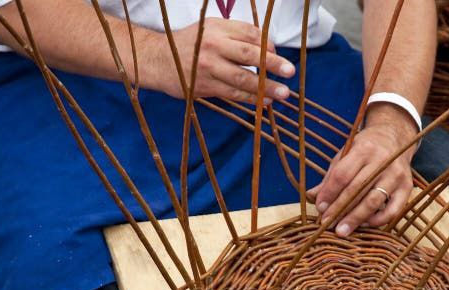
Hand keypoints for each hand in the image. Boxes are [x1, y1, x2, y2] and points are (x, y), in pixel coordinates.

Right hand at [156, 19, 295, 102]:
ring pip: (242, 79)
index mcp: (217, 28)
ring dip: (266, 88)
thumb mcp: (210, 29)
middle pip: (249, 55)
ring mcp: (209, 68)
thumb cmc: (191, 44)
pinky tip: (265, 101)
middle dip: (272, 64)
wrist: (158, 60)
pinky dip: (251, 99)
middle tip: (290, 71)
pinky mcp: (205, 87)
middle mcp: (213, 46)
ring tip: (284, 93)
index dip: (268, 45)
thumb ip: (236, 35)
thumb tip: (268, 48)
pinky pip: (232, 94)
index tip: (278, 55)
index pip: (250, 34)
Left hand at [307, 106, 416, 236]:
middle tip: (327, 224)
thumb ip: (330, 177)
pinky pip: (393, 210)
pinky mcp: (407, 188)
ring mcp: (396, 175)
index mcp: (363, 149)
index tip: (320, 207)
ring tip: (342, 230)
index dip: (330, 192)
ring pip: (373, 201)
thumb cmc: (365, 150)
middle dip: (339, 209)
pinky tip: (364, 225)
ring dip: (355, 218)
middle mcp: (382, 161)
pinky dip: (378, 220)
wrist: (395, 140)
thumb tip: (310, 196)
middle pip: (357, 189)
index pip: (343, 174)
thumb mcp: (345, 156)